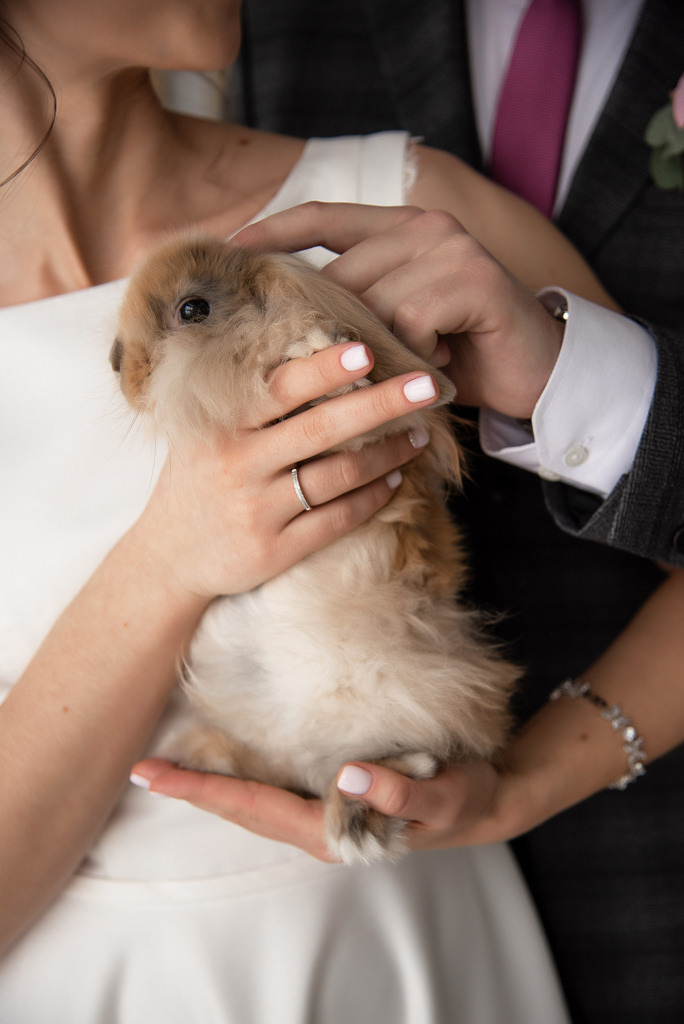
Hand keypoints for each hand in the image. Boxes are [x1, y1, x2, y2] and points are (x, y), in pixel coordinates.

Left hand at [129, 754, 532, 861]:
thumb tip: (349, 773)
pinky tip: (226, 759)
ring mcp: (322, 811)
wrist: (485, 799)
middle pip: (242, 809)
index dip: (203, 791)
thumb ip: (398, 790)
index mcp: (335, 830)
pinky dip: (240, 776)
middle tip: (142, 768)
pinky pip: (273, 787)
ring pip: (253, 800)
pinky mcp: (331, 793)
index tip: (156, 775)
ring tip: (169, 765)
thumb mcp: (443, 794)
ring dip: (210, 785)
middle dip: (192, 790)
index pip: (255, 807)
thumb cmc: (465, 798)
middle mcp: (319, 825)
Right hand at [132, 340, 439, 598]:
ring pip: (339, 475)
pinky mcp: (274, 550)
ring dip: (388, 454)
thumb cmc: (197, 480)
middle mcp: (237, 464)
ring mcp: (257, 510)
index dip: (326, 368)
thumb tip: (318, 358)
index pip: (282, 388)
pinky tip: (395, 480)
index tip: (367, 349)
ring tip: (417, 436)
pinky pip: (337, 519)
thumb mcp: (205, 433)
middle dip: (382, 404)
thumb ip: (249, 402)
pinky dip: (373, 497)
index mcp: (221, 426)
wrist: (167, 557)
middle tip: (428, 387)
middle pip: (323, 428)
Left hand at [232, 203, 563, 418]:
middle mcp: (423, 227)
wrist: (537, 373)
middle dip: (320, 323)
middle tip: (312, 367)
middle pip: (339, 271)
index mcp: (398, 228)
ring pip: (372, 299)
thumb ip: (354, 309)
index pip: (321, 217)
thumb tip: (279, 324)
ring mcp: (450, 248)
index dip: (272, 231)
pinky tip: (431, 368)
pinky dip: (412, 353)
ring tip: (385, 376)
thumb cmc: (460, 355)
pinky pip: (410, 319)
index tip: (228, 252)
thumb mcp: (396, 326)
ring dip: (371, 348)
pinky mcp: (474, 279)